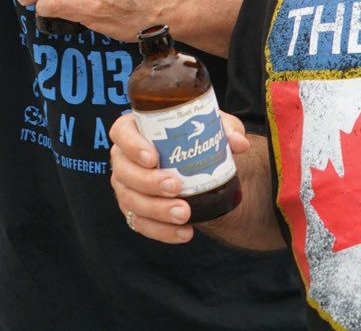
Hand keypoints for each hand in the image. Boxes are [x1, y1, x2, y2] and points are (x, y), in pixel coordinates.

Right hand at [109, 111, 250, 243]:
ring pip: (130, 200)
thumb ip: (225, 129)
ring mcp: (126, 187)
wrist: (198, 169)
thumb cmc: (196, 139)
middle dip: (148, 182)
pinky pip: (141, 224)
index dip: (132, 146)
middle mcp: (124, 159)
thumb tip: (238, 143)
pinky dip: (162, 231)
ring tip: (184, 214)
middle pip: (124, 171)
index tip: (153, 157)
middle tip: (176, 186)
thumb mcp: (213, 128)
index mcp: (134, 130)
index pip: (121, 133)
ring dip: (156, 210)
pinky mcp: (135, 210)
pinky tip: (185, 232)